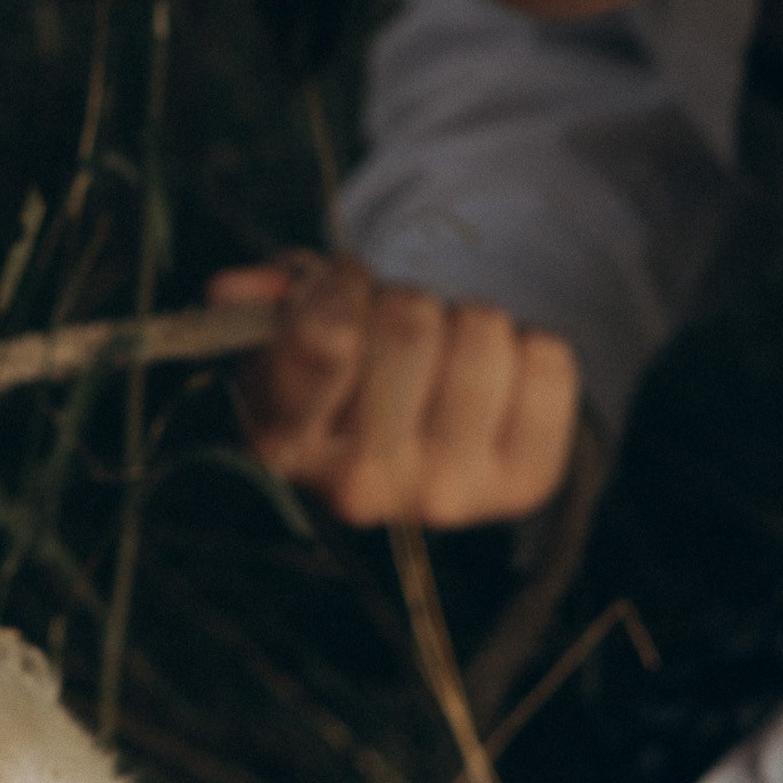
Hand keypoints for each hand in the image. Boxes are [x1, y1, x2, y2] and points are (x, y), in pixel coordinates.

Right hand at [209, 254, 579, 527]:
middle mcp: (362, 488)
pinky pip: (550, 360)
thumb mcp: (292, 331)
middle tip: (399, 330)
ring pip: (482, 333)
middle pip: (410, 323)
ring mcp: (448, 495)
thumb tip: (233, 288)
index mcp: (285, 443)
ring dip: (467, 321)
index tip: (342, 294)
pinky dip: (529, 348)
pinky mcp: (524, 484)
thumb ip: (267, 301)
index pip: (325, 339)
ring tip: (445, 356)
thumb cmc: (344, 371)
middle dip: (406, 301)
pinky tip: (495, 383)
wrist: (417, 440)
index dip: (340, 288)